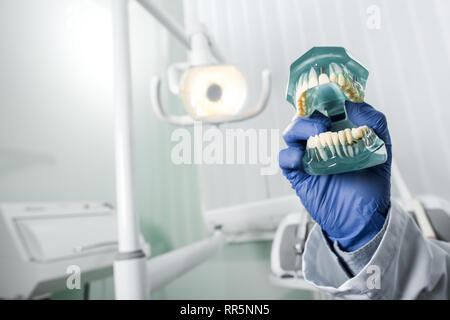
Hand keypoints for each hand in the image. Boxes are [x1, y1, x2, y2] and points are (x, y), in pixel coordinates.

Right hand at [279, 101, 391, 250]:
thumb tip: (355, 102)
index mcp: (338, 131)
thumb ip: (375, 121)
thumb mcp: (382, 148)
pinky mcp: (298, 174)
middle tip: (325, 119)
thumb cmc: (371, 184)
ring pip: (291, 133)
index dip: (323, 96)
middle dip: (311, 111)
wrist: (363, 218)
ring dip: (301, 128)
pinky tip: (302, 159)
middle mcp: (320, 141)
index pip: (325, 106)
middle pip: (304, 115)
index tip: (328, 89)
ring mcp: (308, 156)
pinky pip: (285, 159)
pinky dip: (289, 155)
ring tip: (318, 135)